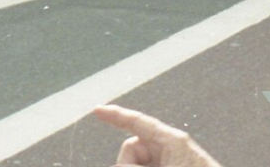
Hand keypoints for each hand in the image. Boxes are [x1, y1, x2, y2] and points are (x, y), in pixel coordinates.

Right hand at [94, 105, 222, 166]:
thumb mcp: (167, 165)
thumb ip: (136, 163)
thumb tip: (123, 164)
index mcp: (173, 139)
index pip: (137, 120)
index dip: (115, 114)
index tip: (96, 110)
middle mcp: (170, 147)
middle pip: (131, 148)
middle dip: (128, 164)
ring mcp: (169, 159)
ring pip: (135, 161)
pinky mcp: (170, 165)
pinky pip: (145, 165)